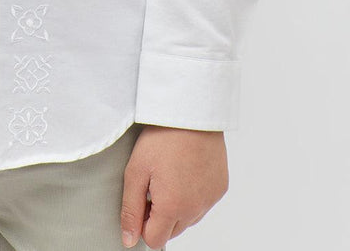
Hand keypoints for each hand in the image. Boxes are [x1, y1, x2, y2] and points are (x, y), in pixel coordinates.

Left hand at [120, 124, 228, 248]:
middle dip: (160, 216)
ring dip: (177, 206)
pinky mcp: (220, 188)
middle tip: (154, 183)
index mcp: (172, 207)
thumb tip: (129, 240)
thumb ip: (130, 210)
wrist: (191, 112)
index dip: (143, 222)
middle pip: (172, 231)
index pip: (155, 240)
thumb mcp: (136, 171)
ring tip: (170, 173)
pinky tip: (186, 170)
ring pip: (189, 219)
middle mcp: (195, 209)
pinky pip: (203, 204)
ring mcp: (210, 200)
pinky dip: (194, 195)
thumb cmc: (162, 138)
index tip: (142, 198)